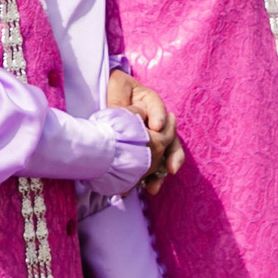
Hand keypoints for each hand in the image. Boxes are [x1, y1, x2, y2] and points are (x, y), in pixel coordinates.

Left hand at [107, 71, 182, 192]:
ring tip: (154, 186)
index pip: (156, 107)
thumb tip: (128, 115)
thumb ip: (121, 100)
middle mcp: (157, 122)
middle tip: (168, 165)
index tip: (156, 126)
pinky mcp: (148, 152)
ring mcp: (154, 138)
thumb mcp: (117, 88)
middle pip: (168, 137)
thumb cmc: (115, 90)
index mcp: (150, 102)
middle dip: (169, 153)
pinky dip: (153, 178)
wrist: (108, 97)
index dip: (158, 116)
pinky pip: (155, 166)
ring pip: (166, 155)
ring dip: (161, 172)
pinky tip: (148, 188)